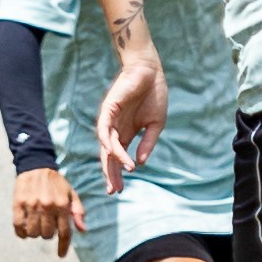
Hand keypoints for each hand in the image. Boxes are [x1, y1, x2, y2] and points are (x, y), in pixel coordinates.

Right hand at [12, 168, 83, 256]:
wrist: (36, 166)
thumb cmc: (56, 183)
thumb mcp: (71, 194)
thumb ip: (78, 212)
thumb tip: (82, 230)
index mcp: (62, 205)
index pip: (65, 233)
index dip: (63, 247)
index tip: (61, 255)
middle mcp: (47, 206)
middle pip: (47, 235)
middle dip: (47, 234)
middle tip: (46, 225)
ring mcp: (32, 205)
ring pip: (33, 233)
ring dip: (34, 233)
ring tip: (36, 224)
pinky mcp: (18, 204)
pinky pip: (18, 227)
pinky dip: (21, 232)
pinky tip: (24, 229)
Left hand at [96, 58, 169, 192]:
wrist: (150, 72)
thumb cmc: (154, 94)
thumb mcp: (156, 124)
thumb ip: (148, 143)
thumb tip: (140, 163)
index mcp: (126, 133)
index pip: (118, 158)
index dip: (118, 173)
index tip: (119, 189)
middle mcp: (115, 129)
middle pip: (109, 156)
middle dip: (111, 173)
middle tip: (114, 190)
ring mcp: (110, 120)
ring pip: (107, 146)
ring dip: (114, 160)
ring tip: (123, 173)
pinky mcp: (108, 110)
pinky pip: (105, 130)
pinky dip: (109, 143)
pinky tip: (115, 153)